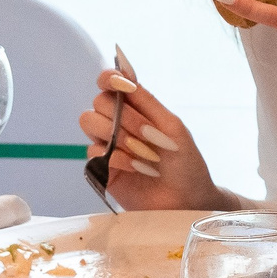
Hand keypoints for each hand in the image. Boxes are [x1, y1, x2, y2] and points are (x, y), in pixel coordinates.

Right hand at [78, 69, 216, 207]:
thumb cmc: (186, 162)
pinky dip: (117, 158)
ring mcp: (108, 145)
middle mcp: (119, 123)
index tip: (116, 82)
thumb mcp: (173, 128)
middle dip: (123, 116)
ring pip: (89, 122)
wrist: (187, 200)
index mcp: (138, 109)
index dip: (109, 78)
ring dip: (118, 135)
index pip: (112, 84)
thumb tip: (124, 78)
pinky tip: (138, 168)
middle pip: (99, 102)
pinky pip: (93, 151)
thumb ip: (148, 103)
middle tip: (147, 133)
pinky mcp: (101, 168)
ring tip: (144, 153)